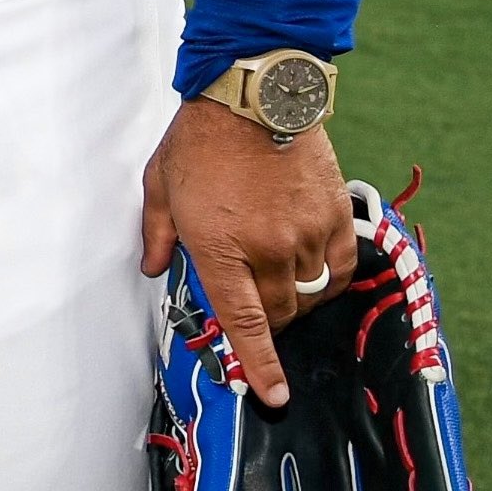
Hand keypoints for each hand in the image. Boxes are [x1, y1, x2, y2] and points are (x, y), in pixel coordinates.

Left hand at [138, 98, 357, 408]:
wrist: (254, 93)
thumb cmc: (200, 137)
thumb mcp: (159, 185)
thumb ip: (156, 235)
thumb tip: (153, 270)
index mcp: (219, 248)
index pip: (244, 323)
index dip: (259, 365)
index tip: (275, 397)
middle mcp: (267, 248)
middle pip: (280, 313)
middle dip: (267, 320)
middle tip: (253, 299)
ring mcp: (306, 233)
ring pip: (310, 293)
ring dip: (294, 296)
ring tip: (274, 270)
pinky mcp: (334, 215)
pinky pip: (338, 267)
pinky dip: (326, 276)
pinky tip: (310, 264)